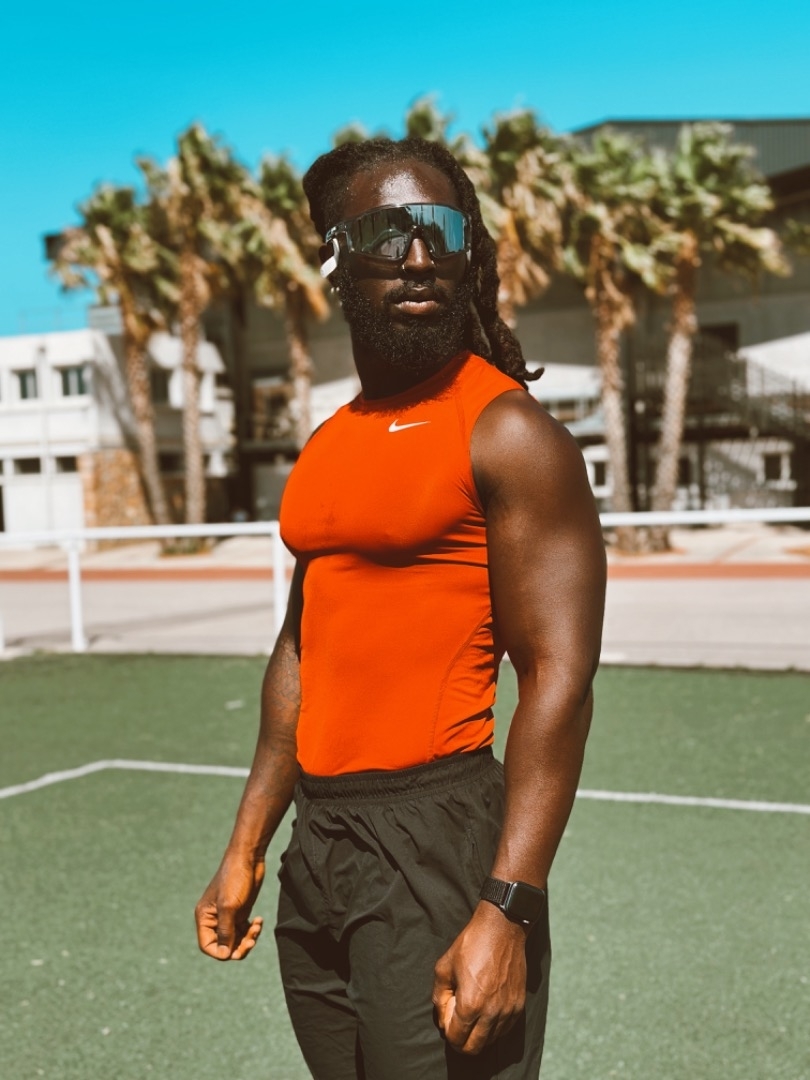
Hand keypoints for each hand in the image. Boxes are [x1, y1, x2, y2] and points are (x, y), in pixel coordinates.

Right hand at [195, 853, 264, 960]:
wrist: (249, 858)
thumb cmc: (235, 879)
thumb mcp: (229, 906)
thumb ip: (226, 931)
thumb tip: (225, 955)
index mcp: (205, 917)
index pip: (207, 946)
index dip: (220, 953)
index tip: (234, 951)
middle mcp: (214, 918)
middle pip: (223, 946)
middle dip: (238, 947)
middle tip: (251, 941)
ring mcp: (228, 915)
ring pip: (236, 940)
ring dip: (248, 939)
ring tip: (257, 928)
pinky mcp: (240, 911)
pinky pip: (245, 931)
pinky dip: (252, 930)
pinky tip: (259, 920)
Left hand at [432, 902, 527, 1054]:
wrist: (502, 929)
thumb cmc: (470, 945)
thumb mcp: (444, 967)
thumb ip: (439, 998)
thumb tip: (442, 1020)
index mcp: (470, 1004)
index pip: (456, 1040)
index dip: (448, 1034)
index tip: (447, 1021)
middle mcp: (491, 1012)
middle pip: (474, 1049)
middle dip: (462, 1042)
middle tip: (457, 1026)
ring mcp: (508, 1010)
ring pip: (490, 1042)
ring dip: (479, 1035)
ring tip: (472, 1015)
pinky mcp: (519, 1005)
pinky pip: (505, 1030)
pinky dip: (493, 1028)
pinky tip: (486, 1012)